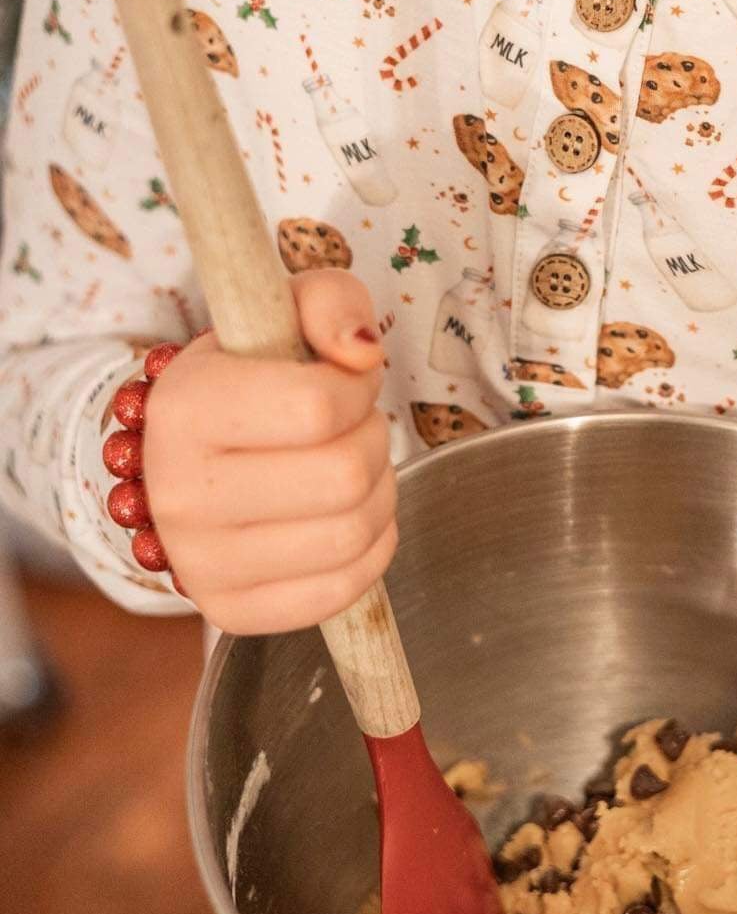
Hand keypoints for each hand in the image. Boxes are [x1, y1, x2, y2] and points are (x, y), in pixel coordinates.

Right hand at [142, 271, 395, 633]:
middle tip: (354, 429)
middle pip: (345, 475)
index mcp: (185, 409)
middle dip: (373, 441)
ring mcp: (200, 563)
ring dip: (380, 494)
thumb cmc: (251, 380)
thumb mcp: (282, 312)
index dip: (357, 388)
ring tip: (352, 468)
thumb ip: (331, 301)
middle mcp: (180, 493)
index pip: (317, 406)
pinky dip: (372, 549)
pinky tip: (349, 516)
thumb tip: (361, 353)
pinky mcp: (232, 612)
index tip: (344, 382)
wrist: (194, 457)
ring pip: (352, 534)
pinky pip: (343, 590)